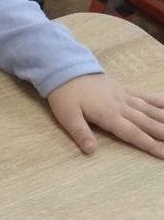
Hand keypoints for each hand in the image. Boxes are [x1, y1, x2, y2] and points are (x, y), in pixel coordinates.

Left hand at [47, 74, 163, 157]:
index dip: (149, 144)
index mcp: (109, 116)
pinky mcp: (124, 89)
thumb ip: (80, 133)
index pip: (133, 133)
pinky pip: (145, 96)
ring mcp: (125, 97)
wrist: (65, 69)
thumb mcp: (67, 116)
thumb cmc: (64, 95)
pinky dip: (159, 101)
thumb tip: (91, 151)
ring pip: (150, 110)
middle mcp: (122, 107)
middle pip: (147, 123)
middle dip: (163, 133)